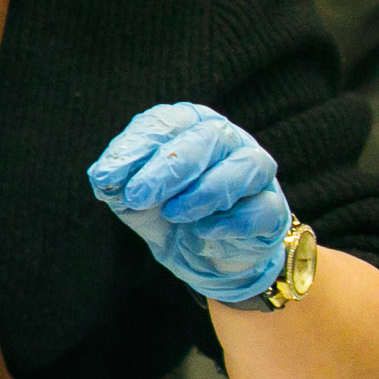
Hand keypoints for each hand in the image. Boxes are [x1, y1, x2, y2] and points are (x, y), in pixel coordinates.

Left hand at [87, 102, 292, 303]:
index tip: (106, 176)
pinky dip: (234, 221)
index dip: (137, 147)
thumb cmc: (162, 212)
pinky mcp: (273, 209)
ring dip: (205, 190)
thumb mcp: (129, 198)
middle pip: (209, 137)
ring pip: (245, 165)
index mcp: (187, 125)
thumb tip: (105, 176)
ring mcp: (255, 171)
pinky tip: (204, 232)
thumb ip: (114, 182)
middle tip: (137, 196)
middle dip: (170, 168)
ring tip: (173, 214)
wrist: (197, 256)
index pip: (166, 122)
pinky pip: (264, 208)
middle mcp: (226, 139)